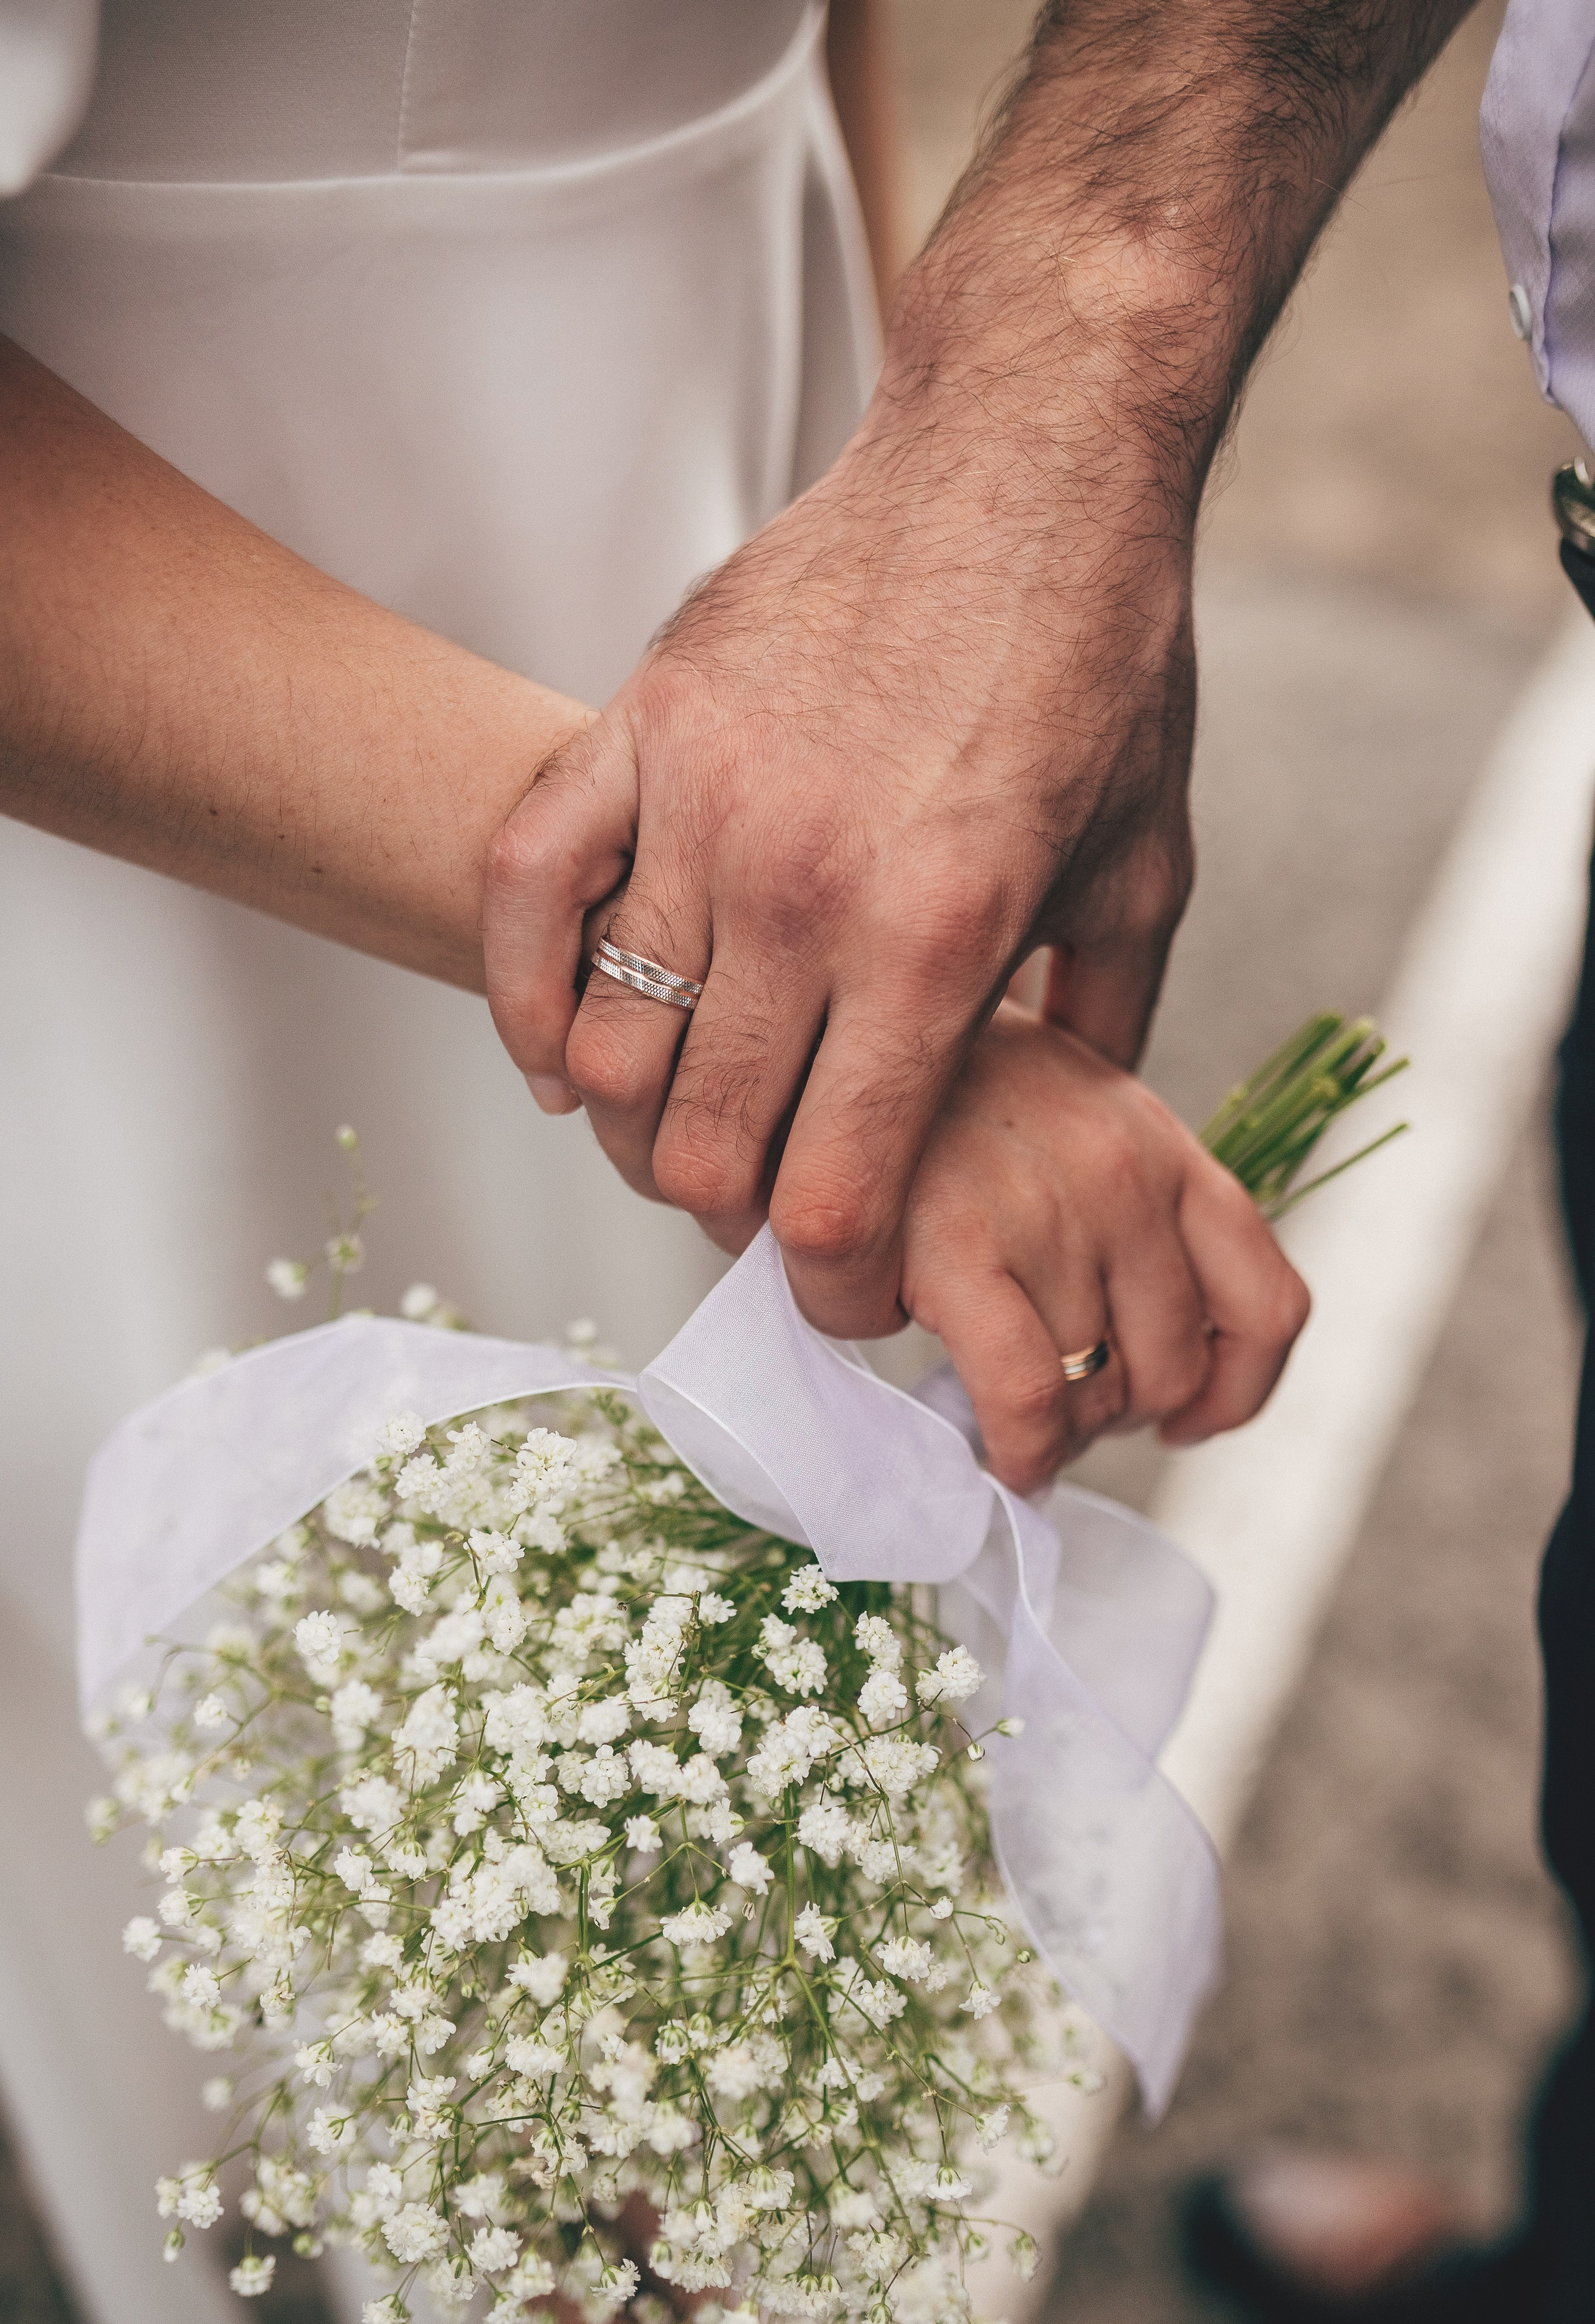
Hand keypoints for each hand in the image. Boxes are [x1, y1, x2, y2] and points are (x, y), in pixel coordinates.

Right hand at [483, 0, 1465, 1344]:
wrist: (1027, 453)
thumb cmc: (1098, 655)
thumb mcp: (1147, 864)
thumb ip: (1101, 1026)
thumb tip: (1068, 1140)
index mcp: (940, 937)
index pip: (835, 1192)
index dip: (835, 1286)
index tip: (843, 1295)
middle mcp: (803, 884)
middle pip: (704, 1145)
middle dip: (734, 1215)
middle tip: (770, 1204)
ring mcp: (701, 799)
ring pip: (611, 1044)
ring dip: (638, 1123)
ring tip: (685, 1129)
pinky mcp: (638, 722)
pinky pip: (526, 893)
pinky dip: (526, 998)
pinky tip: (560, 1057)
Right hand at [899, 1004, 1308, 1492]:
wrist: (813, 1046)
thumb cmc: (924, 1101)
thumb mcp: (1056, 1119)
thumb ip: (1115, 1208)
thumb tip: (1137, 1352)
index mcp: (1158, 1144)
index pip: (1265, 1305)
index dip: (1235, 1391)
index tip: (1185, 1422)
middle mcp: (1123, 1172)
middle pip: (1172, 1371)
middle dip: (1111, 1412)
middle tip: (1044, 1400)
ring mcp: (1046, 1208)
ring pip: (1096, 1396)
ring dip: (1051, 1431)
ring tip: (990, 1399)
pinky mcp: (953, 1244)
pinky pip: (1027, 1399)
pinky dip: (1020, 1452)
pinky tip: (993, 1454)